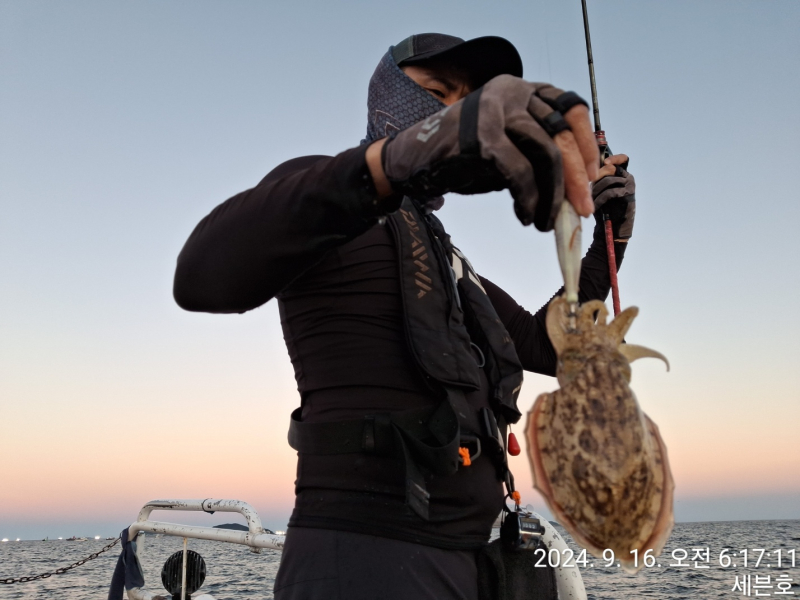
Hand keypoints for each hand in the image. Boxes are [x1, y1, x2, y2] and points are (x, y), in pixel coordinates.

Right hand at [376, 75, 598, 230]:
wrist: (414, 160)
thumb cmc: (464, 157)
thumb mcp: (510, 150)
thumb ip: (539, 158)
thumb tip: (577, 191)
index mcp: (523, 90)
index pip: (571, 108)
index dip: (587, 144)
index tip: (593, 176)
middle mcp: (512, 92)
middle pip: (561, 133)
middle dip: (577, 178)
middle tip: (582, 211)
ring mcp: (495, 110)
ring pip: (545, 152)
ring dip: (553, 195)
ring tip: (546, 223)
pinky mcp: (481, 136)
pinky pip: (519, 171)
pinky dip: (528, 199)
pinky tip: (526, 217)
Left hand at [592, 154, 634, 239]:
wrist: (612, 226)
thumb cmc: (604, 207)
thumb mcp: (599, 189)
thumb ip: (598, 178)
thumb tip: (587, 167)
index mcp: (622, 174)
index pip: (623, 159)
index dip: (615, 158)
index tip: (605, 163)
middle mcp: (628, 177)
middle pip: (611, 169)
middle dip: (596, 177)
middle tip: (587, 188)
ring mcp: (630, 186)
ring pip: (609, 180)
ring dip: (595, 190)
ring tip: (589, 199)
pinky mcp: (628, 196)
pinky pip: (610, 192)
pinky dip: (599, 199)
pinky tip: (594, 205)